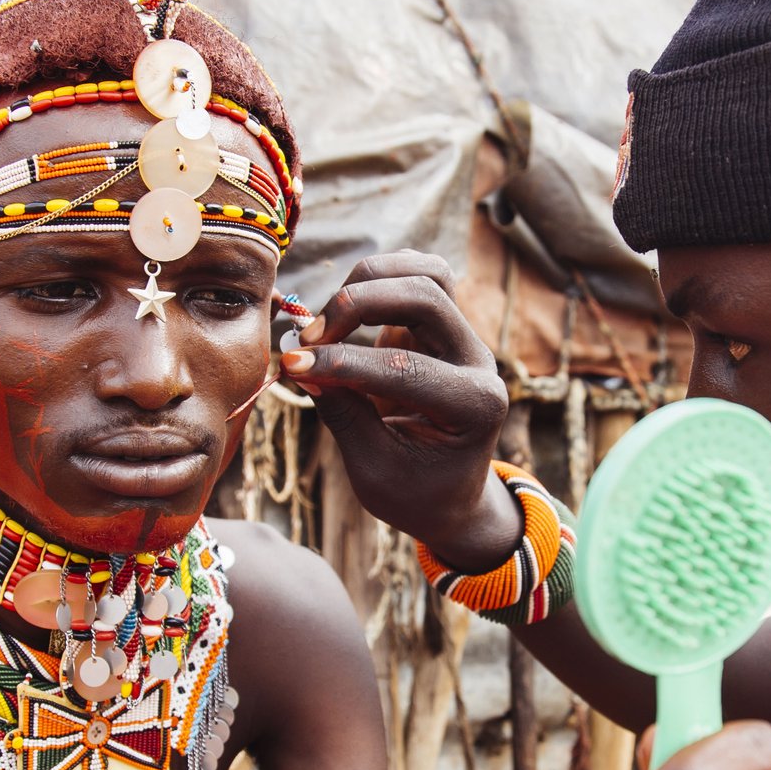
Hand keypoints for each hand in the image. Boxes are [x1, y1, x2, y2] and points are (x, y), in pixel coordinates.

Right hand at [280, 252, 521, 568]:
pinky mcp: (445, 325)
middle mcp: (479, 363)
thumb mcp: (373, 471)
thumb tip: (300, 363)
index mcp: (475, 407)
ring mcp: (465, 339)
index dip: (343, 362)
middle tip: (307, 339)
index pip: (407, 368)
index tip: (291, 365)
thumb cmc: (413, 493)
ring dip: (369, 281)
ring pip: (427, 273)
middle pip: (426, 296)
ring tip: (328, 321)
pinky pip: (420, 275)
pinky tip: (347, 306)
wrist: (449, 496)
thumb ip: (344, 414)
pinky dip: (380, 278)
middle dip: (357, 305)